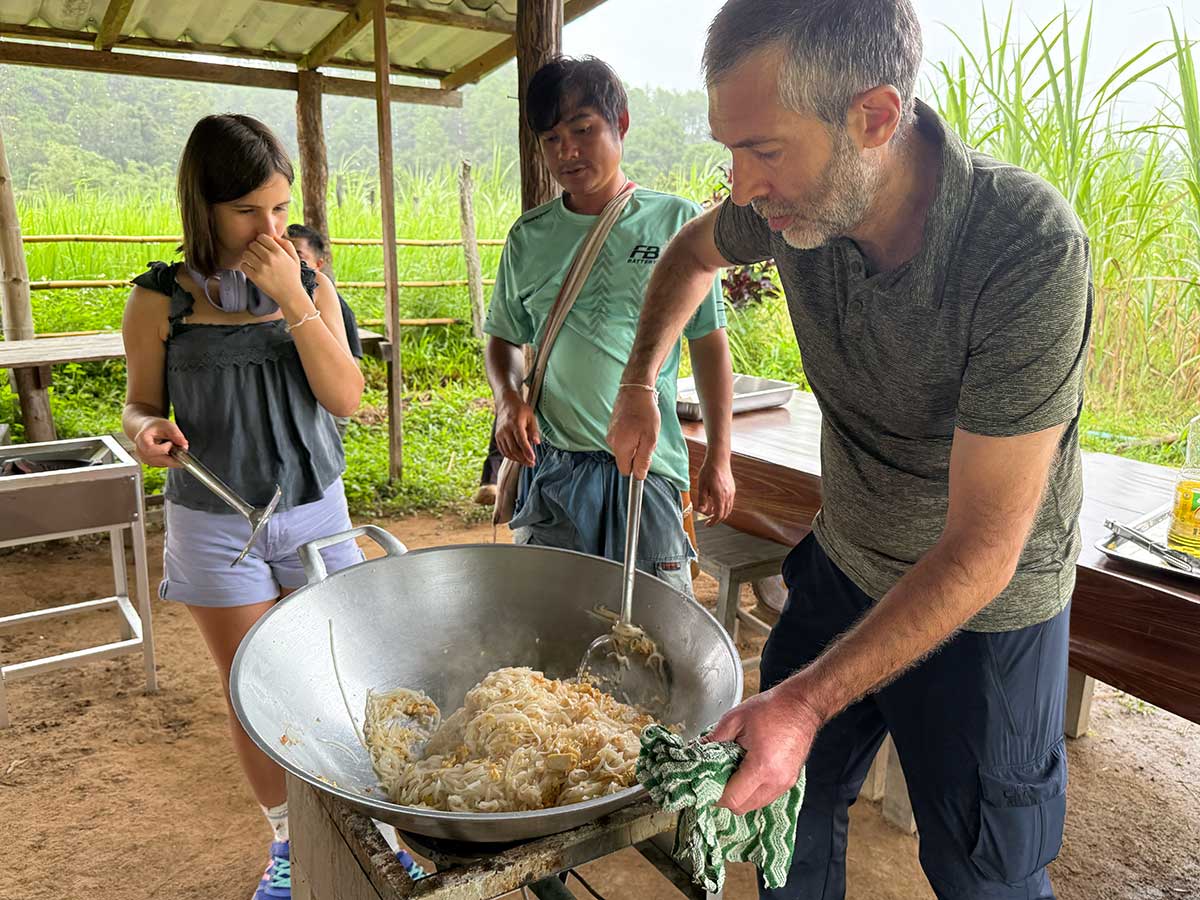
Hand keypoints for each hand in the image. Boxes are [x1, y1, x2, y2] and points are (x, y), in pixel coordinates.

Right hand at [133, 417, 187, 467]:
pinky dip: (170, 460)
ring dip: (172, 458)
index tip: (170, 443)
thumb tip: (184, 444)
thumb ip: (176, 434)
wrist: (147, 430)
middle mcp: (140, 451)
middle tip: (180, 449)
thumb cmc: (155, 426)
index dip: (163, 448)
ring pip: (162, 464)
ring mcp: (144, 458)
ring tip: (173, 447)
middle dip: (173, 456)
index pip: (150, 450)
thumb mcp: (167, 425)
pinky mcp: (150, 463)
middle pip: (157, 460)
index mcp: (142, 439)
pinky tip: (170, 452)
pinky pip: (163, 465)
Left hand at [240, 234, 304, 312]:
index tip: (263, 247)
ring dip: (249, 257)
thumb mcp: (295, 258)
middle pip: (252, 244)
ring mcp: (261, 268)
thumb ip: (286, 244)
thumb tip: (273, 236)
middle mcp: (269, 258)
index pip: (262, 237)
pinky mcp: (255, 277)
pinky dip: (246, 267)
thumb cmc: (292, 275)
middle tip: (259, 256)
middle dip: (254, 248)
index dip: (261, 241)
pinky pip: (243, 265)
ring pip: (246, 254)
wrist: (291, 295)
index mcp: (279, 252)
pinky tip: (253, 270)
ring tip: (255, 262)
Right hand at [495, 391, 539, 466]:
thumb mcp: (530, 417)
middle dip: (523, 458)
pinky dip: (510, 456)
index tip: (533, 459)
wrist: (506, 404)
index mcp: (515, 423)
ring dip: (517, 459)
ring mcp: (500, 434)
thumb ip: (533, 430)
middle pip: (514, 449)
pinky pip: (503, 450)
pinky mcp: (497, 437)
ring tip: (526, 462)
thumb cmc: (520, 410)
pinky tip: (517, 458)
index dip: (527, 452)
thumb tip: (537, 443)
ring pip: (507, 451)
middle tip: (532, 463)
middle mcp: (506, 430)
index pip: (521, 441)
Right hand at [607, 387, 659, 479]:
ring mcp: (610, 433)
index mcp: (620, 447)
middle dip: (637, 453)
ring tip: (642, 429)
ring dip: (635, 443)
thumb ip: (643, 459)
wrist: (635, 390)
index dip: (636, 468)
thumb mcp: (650, 439)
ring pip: (624, 448)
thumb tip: (639, 476)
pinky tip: (637, 424)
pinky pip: (622, 438)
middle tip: (647, 439)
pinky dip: (630, 435)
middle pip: (625, 459)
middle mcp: (611, 442)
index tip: (645, 458)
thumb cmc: (645, 413)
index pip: (625, 471)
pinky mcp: (612, 426)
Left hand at [696, 454, 734, 524]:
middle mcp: (728, 495)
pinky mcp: (732, 489)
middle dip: (717, 519)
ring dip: (721, 513)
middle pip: (725, 514)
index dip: (713, 522)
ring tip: (711, 513)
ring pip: (728, 508)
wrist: (719, 459)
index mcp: (719, 496)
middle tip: (709, 521)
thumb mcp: (702, 486)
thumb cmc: (709, 471)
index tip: (707, 524)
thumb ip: (702, 500)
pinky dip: (724, 507)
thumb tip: (702, 511)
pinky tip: (716, 504)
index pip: (718, 515)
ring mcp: (731, 492)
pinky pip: (729, 502)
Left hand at [706, 682, 822, 814]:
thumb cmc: (773, 708)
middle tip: (715, 778)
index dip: (714, 796)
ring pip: (755, 805)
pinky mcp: (790, 781)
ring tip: (732, 772)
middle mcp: (777, 780)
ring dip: (740, 795)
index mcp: (762, 766)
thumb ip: (714, 739)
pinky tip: (747, 771)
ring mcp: (786, 783)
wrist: (802, 705)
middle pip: (743, 807)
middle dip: (725, 797)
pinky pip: (766, 796)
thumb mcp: (735, 719)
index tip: (704, 786)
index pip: (733, 798)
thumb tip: (697, 751)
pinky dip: (753, 791)